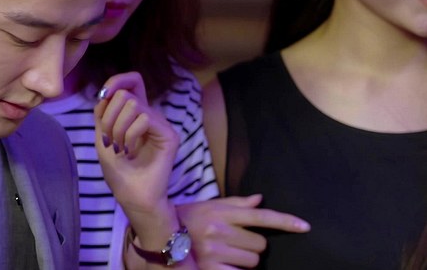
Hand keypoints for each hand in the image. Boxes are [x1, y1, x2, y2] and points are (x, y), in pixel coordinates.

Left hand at [94, 72, 178, 218]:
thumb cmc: (118, 171)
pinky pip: (144, 119)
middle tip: (110, 140)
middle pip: (126, 93)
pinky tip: (130, 151)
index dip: (117, 80)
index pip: (133, 82)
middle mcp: (150, 116)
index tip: (103, 95)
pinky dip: (130, 135)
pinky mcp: (169, 135)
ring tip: (120, 148)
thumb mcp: (103, 136)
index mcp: (135, 114)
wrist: (132, 196)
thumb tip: (106, 93)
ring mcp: (161, 124)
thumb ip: (103, 113)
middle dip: (109, 116)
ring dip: (118, 128)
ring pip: (133, 104)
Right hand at [177, 195, 310, 268]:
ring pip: (253, 261)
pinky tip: (224, 265)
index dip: (285, 222)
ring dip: (245, 261)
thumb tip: (259, 199)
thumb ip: (234, 204)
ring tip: (226, 255)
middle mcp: (218, 230)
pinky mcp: (211, 269)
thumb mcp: (206, 207)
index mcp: (219, 213)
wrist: (158, 238)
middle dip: (252, 246)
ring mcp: (215, 251)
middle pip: (260, 244)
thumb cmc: (185, 221)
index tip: (305, 227)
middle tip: (235, 244)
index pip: (260, 216)